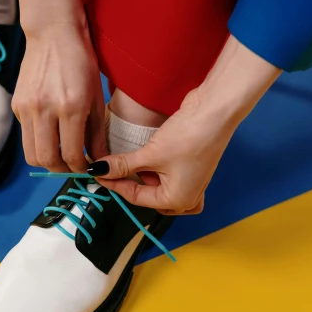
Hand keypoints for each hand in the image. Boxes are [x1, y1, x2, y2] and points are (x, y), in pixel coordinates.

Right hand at [12, 0, 107, 171]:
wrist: (53, 33)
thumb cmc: (81, 61)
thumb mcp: (95, 95)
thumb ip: (96, 132)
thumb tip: (98, 160)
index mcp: (71, 107)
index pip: (72, 154)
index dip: (80, 168)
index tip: (87, 167)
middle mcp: (46, 110)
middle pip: (47, 160)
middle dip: (62, 170)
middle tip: (73, 166)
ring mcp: (27, 108)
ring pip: (32, 153)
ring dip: (47, 160)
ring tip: (61, 156)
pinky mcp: (17, 105)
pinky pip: (26, 135)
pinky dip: (39, 141)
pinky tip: (51, 132)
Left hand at [89, 36, 280, 212]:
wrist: (214, 112)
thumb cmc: (188, 137)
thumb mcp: (150, 154)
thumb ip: (123, 165)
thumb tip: (100, 170)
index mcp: (178, 200)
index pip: (136, 197)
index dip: (114, 183)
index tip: (97, 172)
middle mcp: (188, 197)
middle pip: (149, 196)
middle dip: (130, 183)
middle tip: (111, 169)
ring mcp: (193, 182)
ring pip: (159, 187)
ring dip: (143, 176)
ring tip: (130, 161)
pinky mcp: (193, 167)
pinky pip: (169, 177)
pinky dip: (156, 171)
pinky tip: (149, 158)